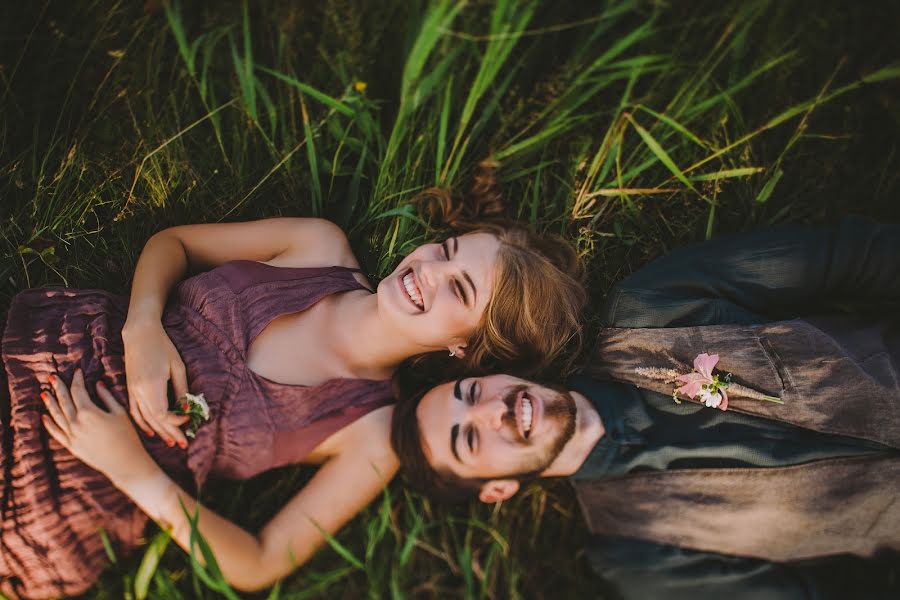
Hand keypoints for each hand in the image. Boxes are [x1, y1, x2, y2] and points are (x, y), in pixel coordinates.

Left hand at [41, 369, 153, 479]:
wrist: (124, 462)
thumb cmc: (127, 436)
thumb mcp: (120, 412)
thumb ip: (107, 396)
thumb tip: (98, 383)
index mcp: (89, 412)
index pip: (78, 390)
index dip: (77, 379)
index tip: (77, 371)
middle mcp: (76, 423)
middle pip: (63, 400)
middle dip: (58, 387)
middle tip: (52, 377)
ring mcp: (71, 435)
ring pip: (56, 415)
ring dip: (49, 402)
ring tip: (44, 392)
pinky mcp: (71, 446)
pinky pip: (56, 432)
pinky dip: (49, 424)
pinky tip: (44, 416)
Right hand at [122, 317, 189, 447]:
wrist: (139, 334)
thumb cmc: (162, 347)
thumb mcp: (177, 367)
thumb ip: (181, 389)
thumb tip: (187, 408)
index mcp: (152, 385)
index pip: (162, 414)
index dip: (175, 422)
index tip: (188, 421)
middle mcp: (139, 391)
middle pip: (154, 420)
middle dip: (170, 432)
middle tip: (183, 444)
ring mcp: (132, 391)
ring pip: (144, 418)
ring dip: (158, 432)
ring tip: (171, 442)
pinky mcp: (130, 389)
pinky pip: (134, 412)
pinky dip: (143, 424)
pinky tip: (151, 433)